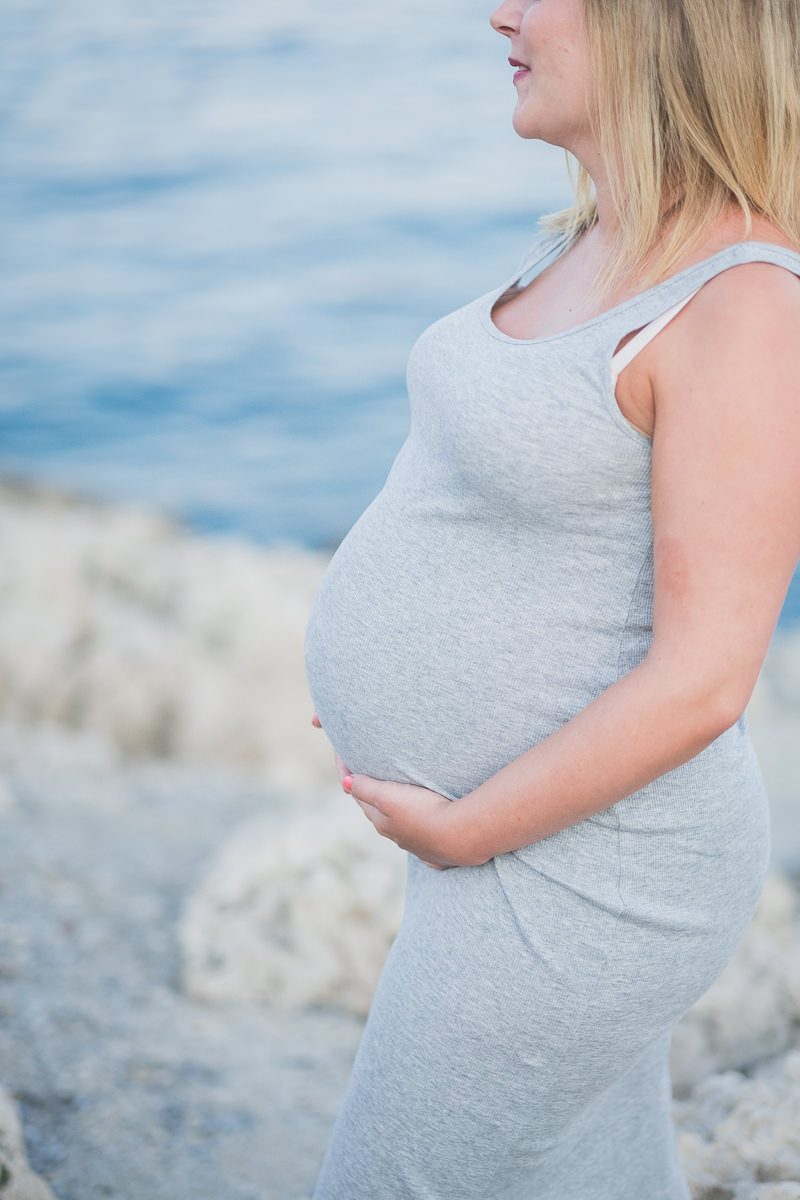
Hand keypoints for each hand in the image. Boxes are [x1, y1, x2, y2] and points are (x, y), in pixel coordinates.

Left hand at [310, 711, 461, 869]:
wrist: (460, 837)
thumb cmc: (423, 811)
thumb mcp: (388, 796)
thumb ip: (365, 788)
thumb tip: (345, 782)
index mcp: (382, 822)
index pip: (363, 799)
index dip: (356, 782)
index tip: (354, 765)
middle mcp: (397, 837)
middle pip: (381, 814)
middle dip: (376, 798)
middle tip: (377, 779)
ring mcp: (418, 847)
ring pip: (403, 827)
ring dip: (400, 814)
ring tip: (404, 799)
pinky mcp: (438, 853)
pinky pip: (425, 841)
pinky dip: (421, 832)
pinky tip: (426, 828)